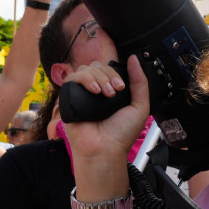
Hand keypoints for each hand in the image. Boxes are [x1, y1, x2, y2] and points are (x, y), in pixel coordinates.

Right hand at [60, 56, 149, 185]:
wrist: (105, 150)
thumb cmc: (121, 134)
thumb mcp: (140, 106)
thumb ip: (139, 82)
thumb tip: (134, 58)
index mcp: (110, 91)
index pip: (109, 68)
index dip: (115, 71)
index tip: (122, 86)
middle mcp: (95, 90)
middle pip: (98, 65)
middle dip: (109, 74)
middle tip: (115, 92)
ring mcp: (81, 94)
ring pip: (86, 69)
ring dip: (99, 78)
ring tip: (105, 95)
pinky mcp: (68, 98)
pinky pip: (73, 78)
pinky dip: (85, 79)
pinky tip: (94, 91)